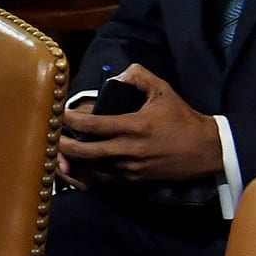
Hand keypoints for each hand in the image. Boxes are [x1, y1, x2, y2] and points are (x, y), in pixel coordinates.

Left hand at [59, 65, 222, 182]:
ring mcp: (132, 168)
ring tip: (56, 152)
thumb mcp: (163, 90)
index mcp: (135, 127)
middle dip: (64, 145)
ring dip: (74, 162)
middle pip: (88, 152)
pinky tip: (75, 167)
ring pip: (94, 169)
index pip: (94, 124)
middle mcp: (130, 150)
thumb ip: (138, 76)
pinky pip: (105, 180)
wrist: (208, 150)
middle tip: (48, 137)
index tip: (57, 112)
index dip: (71, 119)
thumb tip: (116, 74)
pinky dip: (88, 175)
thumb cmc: (182, 118)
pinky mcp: (135, 180)